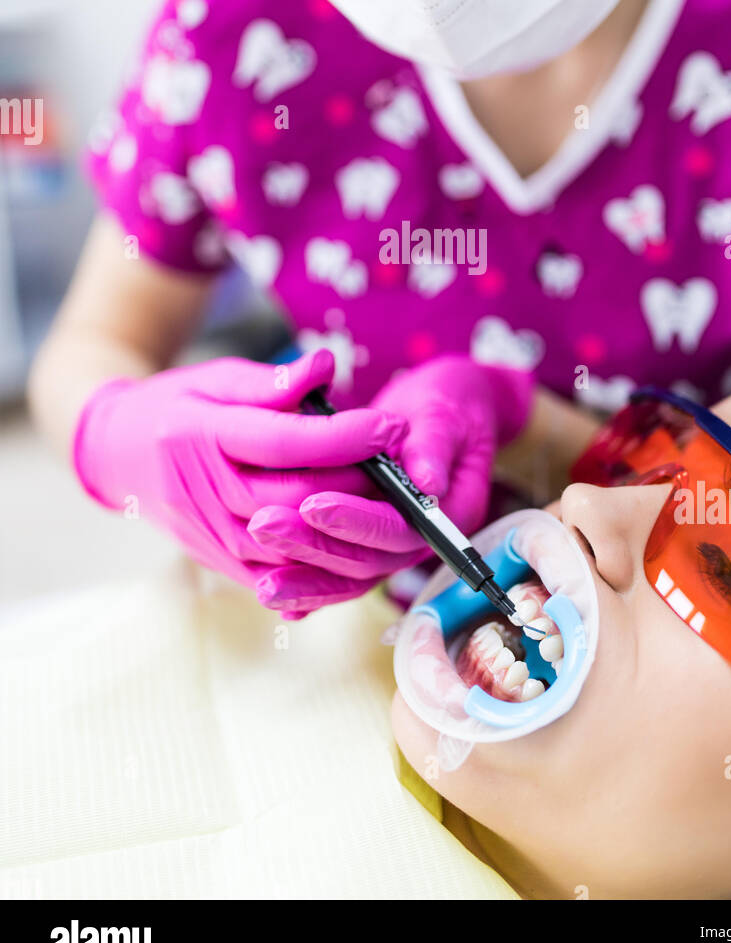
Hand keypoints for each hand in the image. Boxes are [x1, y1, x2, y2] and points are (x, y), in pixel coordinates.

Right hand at [72, 349, 407, 589]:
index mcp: (202, 434)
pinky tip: (355, 544)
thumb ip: (272, 380)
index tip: (391, 426)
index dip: (345, 436)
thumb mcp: (215, 378)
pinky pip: (273, 576)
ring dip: (345, 527)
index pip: (286, 441)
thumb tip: (327, 366)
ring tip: (388, 503)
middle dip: (357, 483)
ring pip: (289, 544)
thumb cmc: (176, 406)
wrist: (116, 454)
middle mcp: (203, 490)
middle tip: (402, 466)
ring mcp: (208, 533)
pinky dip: (316, 564)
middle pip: (295, 496)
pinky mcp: (215, 562)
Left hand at [251, 354, 532, 617]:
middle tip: (264, 526)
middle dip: (313, 545)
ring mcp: (391, 549)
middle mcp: (420, 540)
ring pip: (346, 576)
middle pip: (367, 562)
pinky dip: (304, 585)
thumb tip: (428, 482)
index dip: (357, 521)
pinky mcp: (367, 547)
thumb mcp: (444, 412)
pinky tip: (269, 592)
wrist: (444, 417)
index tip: (314, 503)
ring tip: (256, 560)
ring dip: (300, 572)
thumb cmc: (446, 407)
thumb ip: (434, 445)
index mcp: (450, 512)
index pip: (399, 530)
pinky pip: (336, 575)